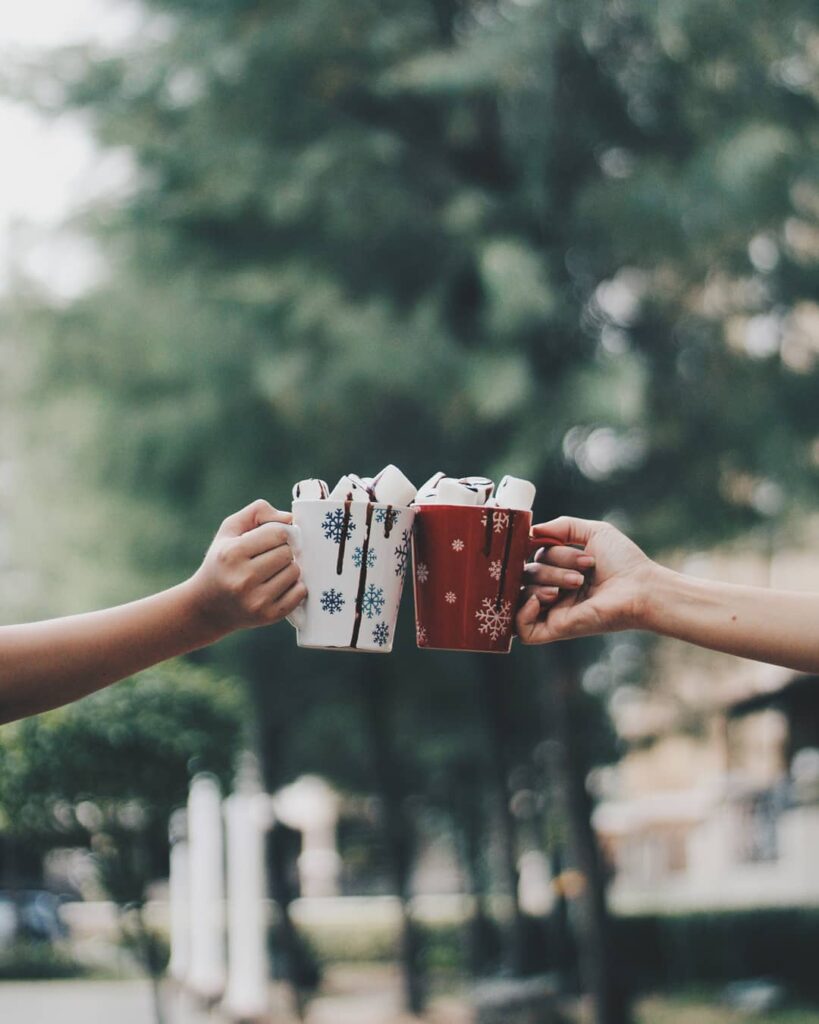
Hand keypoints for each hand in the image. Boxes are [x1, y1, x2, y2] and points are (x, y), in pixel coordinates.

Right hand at [188, 499, 306, 636]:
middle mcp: (243, 579)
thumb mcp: (229, 531)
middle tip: (270, 556)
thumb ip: (257, 512)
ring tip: (272, 572)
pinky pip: (299, 593)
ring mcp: (256, 600)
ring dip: (289, 568)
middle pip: (287, 553)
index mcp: (232, 554)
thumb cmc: (222, 562)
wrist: (207, 607)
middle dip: (283, 551)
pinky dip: (295, 587)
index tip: (271, 539)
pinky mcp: (268, 616)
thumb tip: (289, 518)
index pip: (278, 533)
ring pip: (295, 572)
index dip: (279, 533)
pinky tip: (279, 585)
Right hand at [516, 516, 653, 643]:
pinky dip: (523, 611)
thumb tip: (530, 530)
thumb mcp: (594, 532)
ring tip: (577, 583)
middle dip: (552, 564)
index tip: (541, 541)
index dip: (532, 548)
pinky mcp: (556, 628)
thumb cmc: (624, 562)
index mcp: (560, 570)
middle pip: (527, 573)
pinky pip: (521, 628)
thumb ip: (562, 526)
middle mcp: (554, 591)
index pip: (531, 557)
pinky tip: (545, 598)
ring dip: (546, 581)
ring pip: (523, 593)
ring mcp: (553, 610)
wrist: (642, 588)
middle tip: (584, 569)